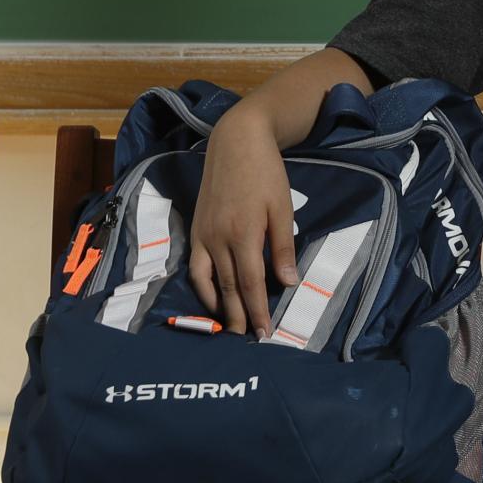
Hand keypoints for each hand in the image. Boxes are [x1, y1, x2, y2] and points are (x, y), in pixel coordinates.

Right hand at [187, 95, 299, 334]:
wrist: (235, 142)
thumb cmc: (266, 173)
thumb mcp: (283, 207)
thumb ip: (282, 247)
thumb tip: (287, 282)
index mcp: (244, 234)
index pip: (252, 284)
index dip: (257, 311)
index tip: (265, 333)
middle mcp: (219, 239)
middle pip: (229, 288)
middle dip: (238, 317)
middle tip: (248, 339)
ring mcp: (204, 235)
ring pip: (209, 281)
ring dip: (219, 307)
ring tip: (229, 327)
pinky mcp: (196, 229)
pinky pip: (195, 266)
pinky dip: (202, 287)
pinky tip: (212, 298)